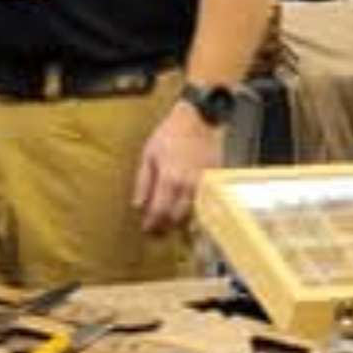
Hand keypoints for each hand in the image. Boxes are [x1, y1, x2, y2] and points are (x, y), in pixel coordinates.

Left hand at [132, 103, 222, 234]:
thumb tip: (138, 205)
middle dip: (166, 227)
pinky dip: (196, 212)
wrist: (199, 119)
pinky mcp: (214, 182)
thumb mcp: (148, 155)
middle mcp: (188, 187)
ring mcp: (204, 185)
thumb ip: (143, 182)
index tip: (146, 230)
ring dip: (181, 223)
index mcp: (169, 180)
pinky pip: (205, 204)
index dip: (152, 224)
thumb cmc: (170, 134)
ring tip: (171, 226)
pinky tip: (188, 214)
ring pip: (193, 214)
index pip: (159, 212)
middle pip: (176, 218)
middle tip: (157, 232)